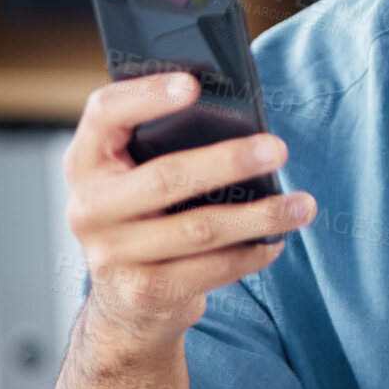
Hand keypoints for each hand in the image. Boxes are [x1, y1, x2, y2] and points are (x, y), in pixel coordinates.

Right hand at [63, 71, 314, 349]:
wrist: (125, 304)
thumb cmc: (145, 217)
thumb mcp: (136, 177)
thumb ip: (163, 146)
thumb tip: (242, 123)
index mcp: (85, 162)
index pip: (104, 113)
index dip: (146, 95)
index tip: (194, 84)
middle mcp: (89, 208)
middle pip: (165, 176)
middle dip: (229, 161)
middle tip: (278, 149)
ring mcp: (113, 255)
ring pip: (200, 229)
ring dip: (261, 216)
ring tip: (303, 205)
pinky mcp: (145, 292)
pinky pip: (212, 269)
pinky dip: (252, 253)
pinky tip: (277, 240)